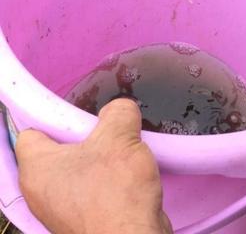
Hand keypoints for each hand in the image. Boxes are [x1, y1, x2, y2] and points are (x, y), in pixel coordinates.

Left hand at [16, 99, 172, 233]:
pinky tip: (129, 176)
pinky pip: (93, 190)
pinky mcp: (82, 220)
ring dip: (103, 159)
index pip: (32, 131)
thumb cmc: (115, 192)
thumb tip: (120, 110)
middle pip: (60, 149)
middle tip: (109, 131)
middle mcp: (41, 191)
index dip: (56, 117)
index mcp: (36, 168)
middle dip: (87, 137)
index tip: (81, 113)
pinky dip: (109, 181)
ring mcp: (61, 209)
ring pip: (79, 170)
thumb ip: (118, 112)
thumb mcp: (119, 136)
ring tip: (125, 153)